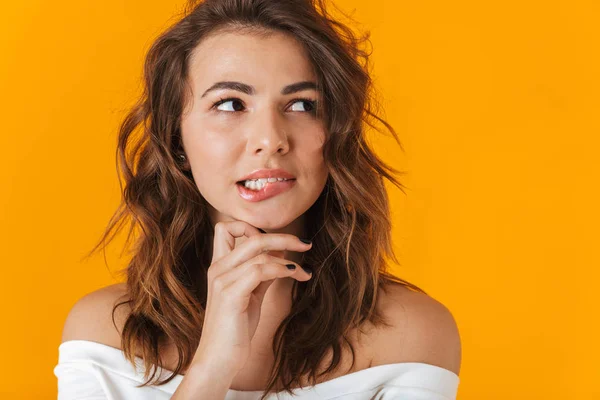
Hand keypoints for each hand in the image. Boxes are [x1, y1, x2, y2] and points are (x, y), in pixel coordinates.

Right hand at [190, 220, 312, 376]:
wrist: (218, 360)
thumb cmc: (235, 329)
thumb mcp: (251, 294)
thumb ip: (261, 273)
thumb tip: (281, 255)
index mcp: (219, 266)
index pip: (227, 227)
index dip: (253, 227)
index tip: (278, 241)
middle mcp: (217, 268)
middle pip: (250, 235)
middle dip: (283, 236)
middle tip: (305, 244)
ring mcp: (222, 280)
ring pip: (259, 251)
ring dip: (288, 258)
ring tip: (304, 272)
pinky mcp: (230, 294)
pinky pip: (260, 269)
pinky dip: (282, 269)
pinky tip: (295, 276)